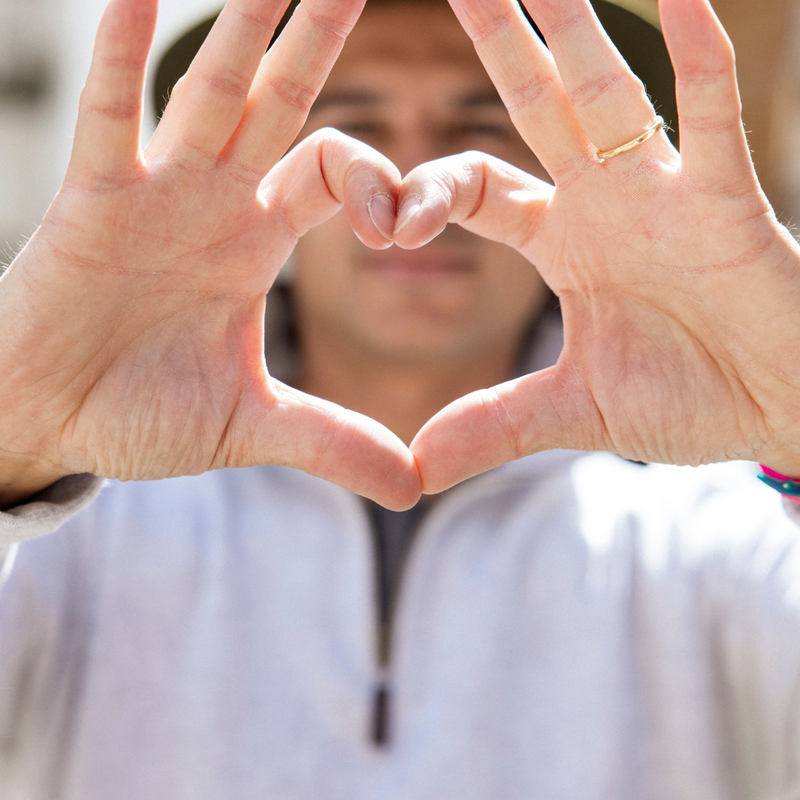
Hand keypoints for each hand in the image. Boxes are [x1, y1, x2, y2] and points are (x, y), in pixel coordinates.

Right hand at [0, 0, 420, 510]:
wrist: (54, 424)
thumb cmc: (142, 416)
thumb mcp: (254, 429)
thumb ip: (333, 443)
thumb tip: (415, 488)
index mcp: (259, 243)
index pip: (335, 173)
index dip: (378, 182)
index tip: (407, 224)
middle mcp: (215, 202)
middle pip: (281, 100)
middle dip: (319, 33)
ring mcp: (153, 192)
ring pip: (207, 89)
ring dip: (242, 21)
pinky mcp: (89, 201)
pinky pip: (110, 116)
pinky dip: (118, 55)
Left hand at [401, 0, 799, 492]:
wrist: (777, 410)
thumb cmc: (687, 398)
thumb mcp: (571, 412)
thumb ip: (495, 426)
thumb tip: (417, 469)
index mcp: (563, 241)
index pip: (476, 186)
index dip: (426, 192)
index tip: (384, 220)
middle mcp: (605, 200)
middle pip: (534, 103)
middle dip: (495, 38)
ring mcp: (663, 190)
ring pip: (608, 89)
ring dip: (572, 23)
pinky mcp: (726, 198)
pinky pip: (709, 111)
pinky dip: (698, 52)